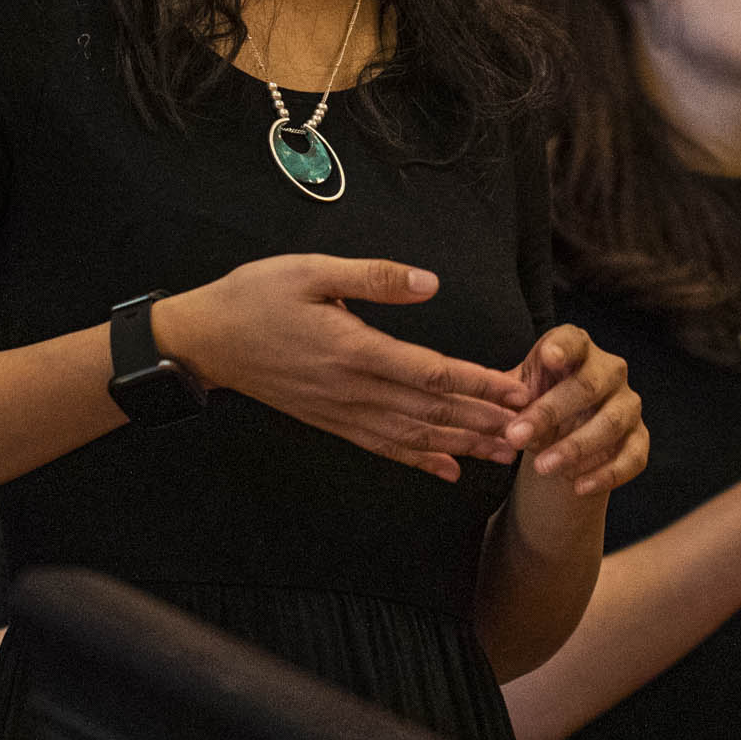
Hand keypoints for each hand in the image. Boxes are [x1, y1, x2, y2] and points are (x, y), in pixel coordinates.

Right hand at [158, 255, 532, 481]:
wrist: (205, 341)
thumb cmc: (256, 296)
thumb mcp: (311, 270)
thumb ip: (375, 278)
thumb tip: (430, 283)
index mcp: (354, 349)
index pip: (432, 373)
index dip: (480, 384)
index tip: (520, 390)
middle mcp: (353, 389)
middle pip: (433, 412)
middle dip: (486, 421)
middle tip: (535, 430)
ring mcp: (341, 411)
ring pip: (414, 435)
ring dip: (464, 445)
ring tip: (508, 453)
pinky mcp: (331, 421)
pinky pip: (383, 446)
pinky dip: (420, 459)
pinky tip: (448, 469)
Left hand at [503, 325, 646, 499]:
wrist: (565, 432)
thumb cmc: (538, 400)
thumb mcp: (518, 393)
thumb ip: (505, 395)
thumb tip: (493, 403)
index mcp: (578, 349)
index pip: (573, 341)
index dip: (563, 347)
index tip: (548, 356)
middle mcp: (610, 371)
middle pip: (587, 386)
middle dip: (550, 413)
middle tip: (516, 437)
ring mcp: (628, 404)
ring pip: (610, 424)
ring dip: (575, 448)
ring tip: (541, 468)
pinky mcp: (639, 438)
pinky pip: (632, 457)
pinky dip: (606, 474)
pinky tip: (578, 486)